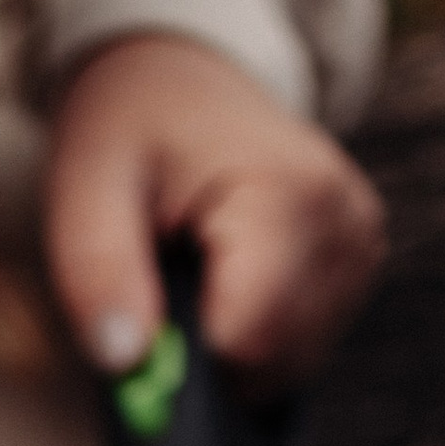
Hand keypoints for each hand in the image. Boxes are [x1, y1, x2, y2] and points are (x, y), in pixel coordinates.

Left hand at [46, 34, 384, 387]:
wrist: (178, 77)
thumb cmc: (129, 129)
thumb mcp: (85, 187)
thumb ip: (98, 273)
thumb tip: (125, 362)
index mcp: (287, 193)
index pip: (248, 340)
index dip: (185, 363)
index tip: (144, 335)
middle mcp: (342, 220)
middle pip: (270, 363)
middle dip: (203, 359)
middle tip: (159, 292)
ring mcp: (359, 244)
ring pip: (286, 367)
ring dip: (225, 350)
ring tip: (193, 274)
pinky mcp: (356, 264)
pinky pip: (299, 350)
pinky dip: (252, 339)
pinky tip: (225, 283)